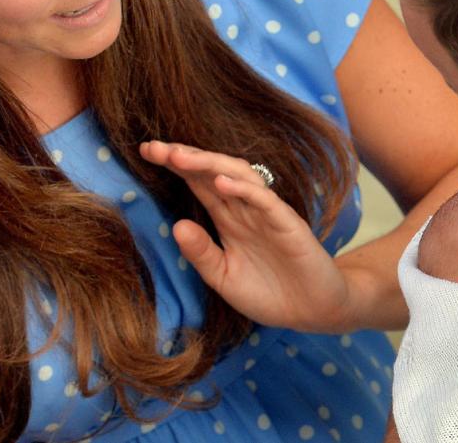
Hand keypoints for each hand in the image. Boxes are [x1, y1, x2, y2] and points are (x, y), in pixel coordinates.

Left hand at [139, 140, 351, 331]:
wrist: (312, 311)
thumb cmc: (269, 293)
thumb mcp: (223, 277)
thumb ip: (201, 253)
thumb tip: (175, 225)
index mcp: (228, 218)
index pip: (198, 183)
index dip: (175, 165)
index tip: (145, 152)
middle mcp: (245, 209)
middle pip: (213, 172)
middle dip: (184, 157)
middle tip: (154, 147)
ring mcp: (267, 213)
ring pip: (238, 176)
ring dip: (209, 164)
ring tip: (179, 157)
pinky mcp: (287, 223)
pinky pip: (265, 200)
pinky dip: (244, 189)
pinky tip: (221, 183)